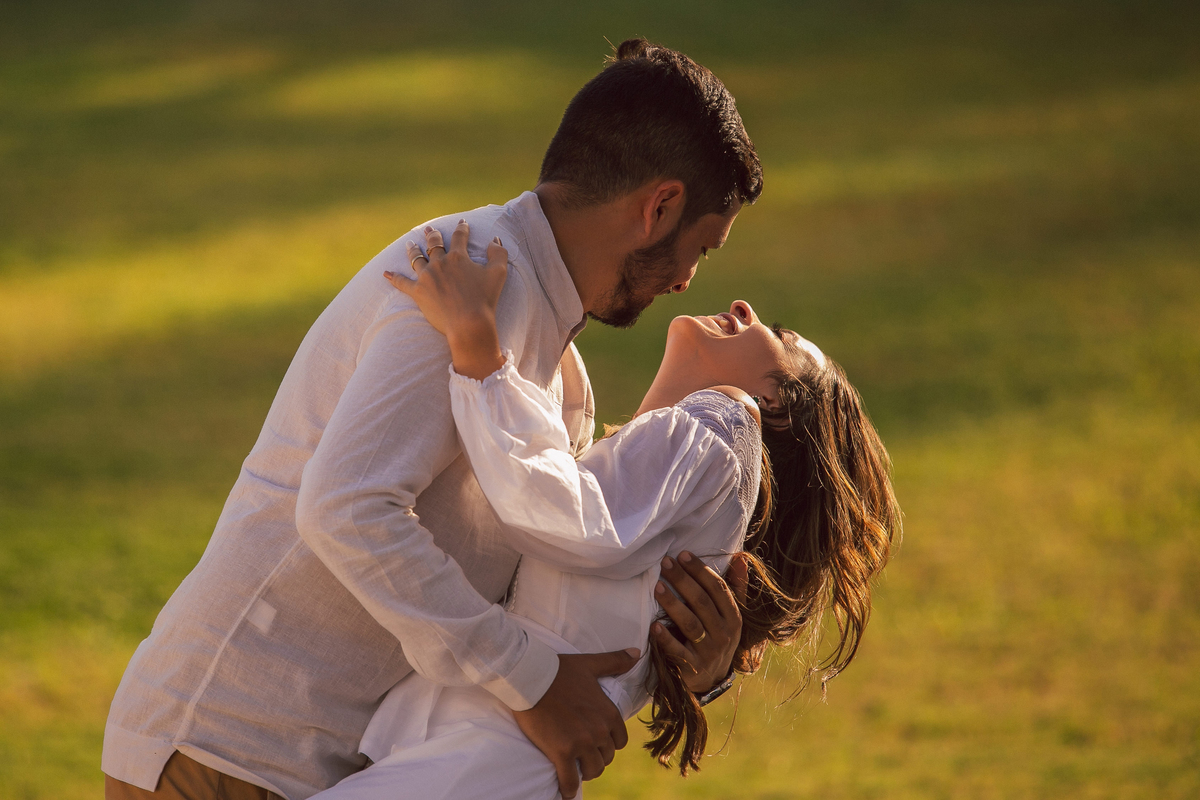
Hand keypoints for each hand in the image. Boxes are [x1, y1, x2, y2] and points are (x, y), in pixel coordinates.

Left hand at [384, 220, 508, 379]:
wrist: (469, 323)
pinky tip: (386, 274)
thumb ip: (498, 253)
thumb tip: (495, 239)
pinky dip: (394, 278)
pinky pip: (402, 283)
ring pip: (416, 259)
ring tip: (410, 245)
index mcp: (459, 257)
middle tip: (429, 230)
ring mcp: (426, 277)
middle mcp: (440, 263)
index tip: (462, 223)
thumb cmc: (485, 299)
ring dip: (413, 250)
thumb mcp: (499, 273)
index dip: (462, 229)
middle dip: (432, 235)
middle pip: (434, 244)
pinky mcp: (417, 292)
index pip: (459, 237)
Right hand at [513, 649, 638, 798]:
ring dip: (585, 772)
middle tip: (582, 755)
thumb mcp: (590, 664)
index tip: (596, 743)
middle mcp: (599, 730)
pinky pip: (570, 781)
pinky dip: (568, 788)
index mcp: (608, 712)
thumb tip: (637, 652)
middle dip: (596, 757)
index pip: (620, 741)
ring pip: (593, 770)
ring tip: (575, 769)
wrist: (530, 677)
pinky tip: (565, 791)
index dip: (609, 743)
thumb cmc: (558, 669)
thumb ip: (615, 661)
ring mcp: (581, 743)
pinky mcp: (561, 752)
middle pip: (607, 757)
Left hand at [653, 551, 747, 693]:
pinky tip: (654, 626)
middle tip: (665, 563)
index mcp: (734, 618)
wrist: (711, 680)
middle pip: (702, 603)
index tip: (683, 554)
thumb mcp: (730, 616)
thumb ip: (735, 587)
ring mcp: (710, 652)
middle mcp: (725, 634)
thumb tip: (740, 557)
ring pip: (690, 624)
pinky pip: (678, 652)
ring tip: (657, 587)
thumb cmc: (717, 638)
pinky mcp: (694, 668)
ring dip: (673, 604)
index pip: (718, 589)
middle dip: (683, 581)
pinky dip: (666, 639)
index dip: (701, 571)